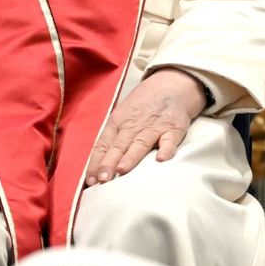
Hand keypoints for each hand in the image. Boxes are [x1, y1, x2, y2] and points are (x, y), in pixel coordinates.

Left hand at [84, 68, 206, 185]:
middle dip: (109, 162)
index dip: (96, 162)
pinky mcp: (173, 128)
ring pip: (140, 143)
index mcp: (118, 122)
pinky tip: (161, 159)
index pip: (103, 144)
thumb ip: (112, 138)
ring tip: (122, 170)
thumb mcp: (122, 115)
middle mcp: (133, 124)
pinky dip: (166, 149)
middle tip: (102, 179)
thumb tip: (98, 165)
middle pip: (119, 146)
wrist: (170, 85)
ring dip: (131, 157)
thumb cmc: (142, 105)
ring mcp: (154, 126)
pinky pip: (169, 140)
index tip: (91, 180)